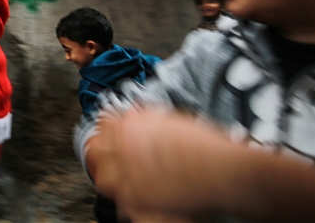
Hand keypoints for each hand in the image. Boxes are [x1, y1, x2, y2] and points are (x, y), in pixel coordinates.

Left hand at [91, 108, 230, 221]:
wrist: (218, 169)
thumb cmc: (202, 144)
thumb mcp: (170, 119)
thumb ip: (145, 118)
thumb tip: (133, 115)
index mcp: (131, 125)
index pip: (104, 123)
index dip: (105, 128)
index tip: (106, 132)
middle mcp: (124, 147)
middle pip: (96, 148)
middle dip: (99, 150)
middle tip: (104, 153)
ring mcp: (128, 173)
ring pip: (102, 175)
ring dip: (107, 174)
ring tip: (114, 175)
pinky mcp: (137, 196)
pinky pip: (119, 198)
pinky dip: (123, 196)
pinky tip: (129, 194)